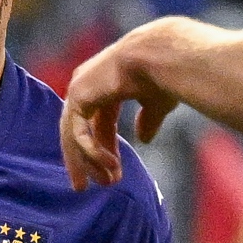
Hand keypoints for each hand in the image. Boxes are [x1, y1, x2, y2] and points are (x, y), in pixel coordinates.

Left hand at [60, 26, 184, 189]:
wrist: (165, 57)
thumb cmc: (167, 75)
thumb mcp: (156, 104)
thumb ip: (147, 119)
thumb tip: (144, 139)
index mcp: (105, 86)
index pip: (97, 123)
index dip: (104, 148)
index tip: (113, 171)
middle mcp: (87, 86)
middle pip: (80, 131)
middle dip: (89, 160)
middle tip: (96, 185)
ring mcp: (79, 90)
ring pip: (75, 135)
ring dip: (88, 162)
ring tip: (104, 183)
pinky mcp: (77, 96)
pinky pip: (78, 133)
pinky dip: (91, 152)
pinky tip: (109, 165)